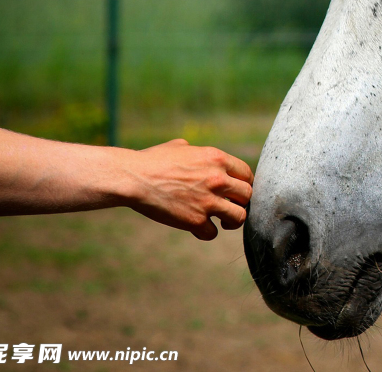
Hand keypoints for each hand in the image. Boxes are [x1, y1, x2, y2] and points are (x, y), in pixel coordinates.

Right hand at [123, 139, 253, 240]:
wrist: (133, 177)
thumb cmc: (153, 160)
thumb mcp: (180, 147)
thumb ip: (197, 153)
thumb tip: (197, 154)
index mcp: (217, 158)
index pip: (247, 174)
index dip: (243, 184)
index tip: (236, 191)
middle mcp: (218, 179)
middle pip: (248, 195)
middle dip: (240, 202)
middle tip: (230, 206)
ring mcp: (208, 201)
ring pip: (239, 217)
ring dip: (232, 221)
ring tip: (223, 221)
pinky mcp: (195, 220)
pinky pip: (212, 233)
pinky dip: (206, 233)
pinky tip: (198, 228)